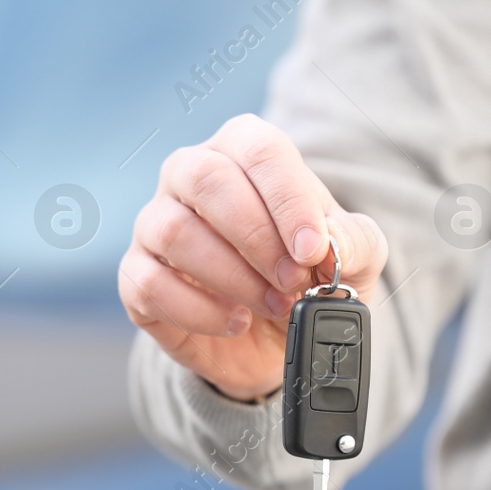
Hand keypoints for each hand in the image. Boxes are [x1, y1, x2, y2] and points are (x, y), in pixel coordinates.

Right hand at [120, 114, 387, 400]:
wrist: (274, 339)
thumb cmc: (309, 278)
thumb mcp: (354, 259)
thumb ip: (354, 241)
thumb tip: (330, 240)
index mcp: (242, 151)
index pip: (259, 150)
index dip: (287, 199)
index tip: (312, 249)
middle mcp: (189, 175)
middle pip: (206, 179)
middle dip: (257, 237)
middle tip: (293, 280)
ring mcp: (155, 224)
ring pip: (175, 232)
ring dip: (233, 277)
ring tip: (274, 305)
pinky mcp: (136, 277)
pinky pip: (149, 284)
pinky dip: (200, 310)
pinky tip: (235, 321)